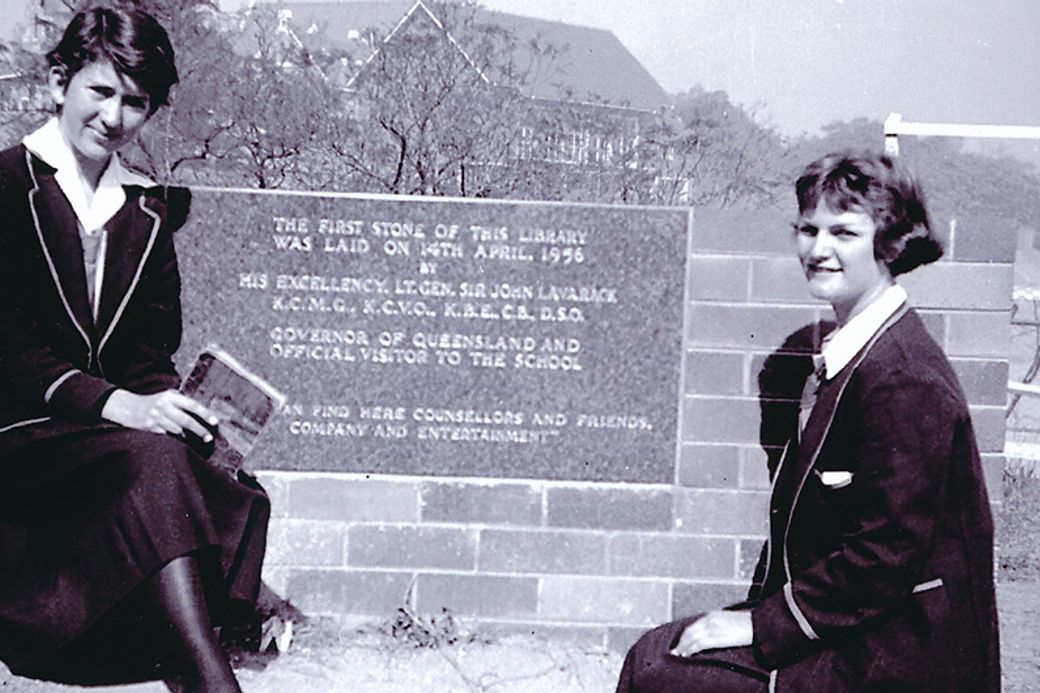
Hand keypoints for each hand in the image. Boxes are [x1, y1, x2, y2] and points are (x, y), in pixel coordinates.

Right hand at [102, 389, 217, 439]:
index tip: (214, 421)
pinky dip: (174, 437)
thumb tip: (201, 412)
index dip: (204, 413)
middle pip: (186, 420)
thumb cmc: (151, 402)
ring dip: (185, 435)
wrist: (126, 407)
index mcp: (170, 397)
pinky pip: (166, 435)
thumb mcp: (166, 397)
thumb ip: (181, 402)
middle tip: (209, 438)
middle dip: (199, 430)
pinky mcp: (149, 428)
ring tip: (192, 437)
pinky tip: (177, 438)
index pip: (191, 405)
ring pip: (177, 430)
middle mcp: (163, 406)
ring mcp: (156, 418)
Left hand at [670, 610, 752, 657]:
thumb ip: (716, 624)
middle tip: (675, 650)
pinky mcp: (716, 638)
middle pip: (689, 632)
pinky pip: (698, 644)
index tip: (680, 642)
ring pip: (692, 639)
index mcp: (712, 615)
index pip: (693, 626)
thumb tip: (709, 633)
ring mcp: (712, 629)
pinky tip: (687, 654)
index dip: (685, 635)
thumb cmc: (746, 624)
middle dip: (681, 642)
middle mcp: (709, 620)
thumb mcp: (727, 620)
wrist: (757, 625)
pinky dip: (690, 649)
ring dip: (683, 647)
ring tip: (679, 654)